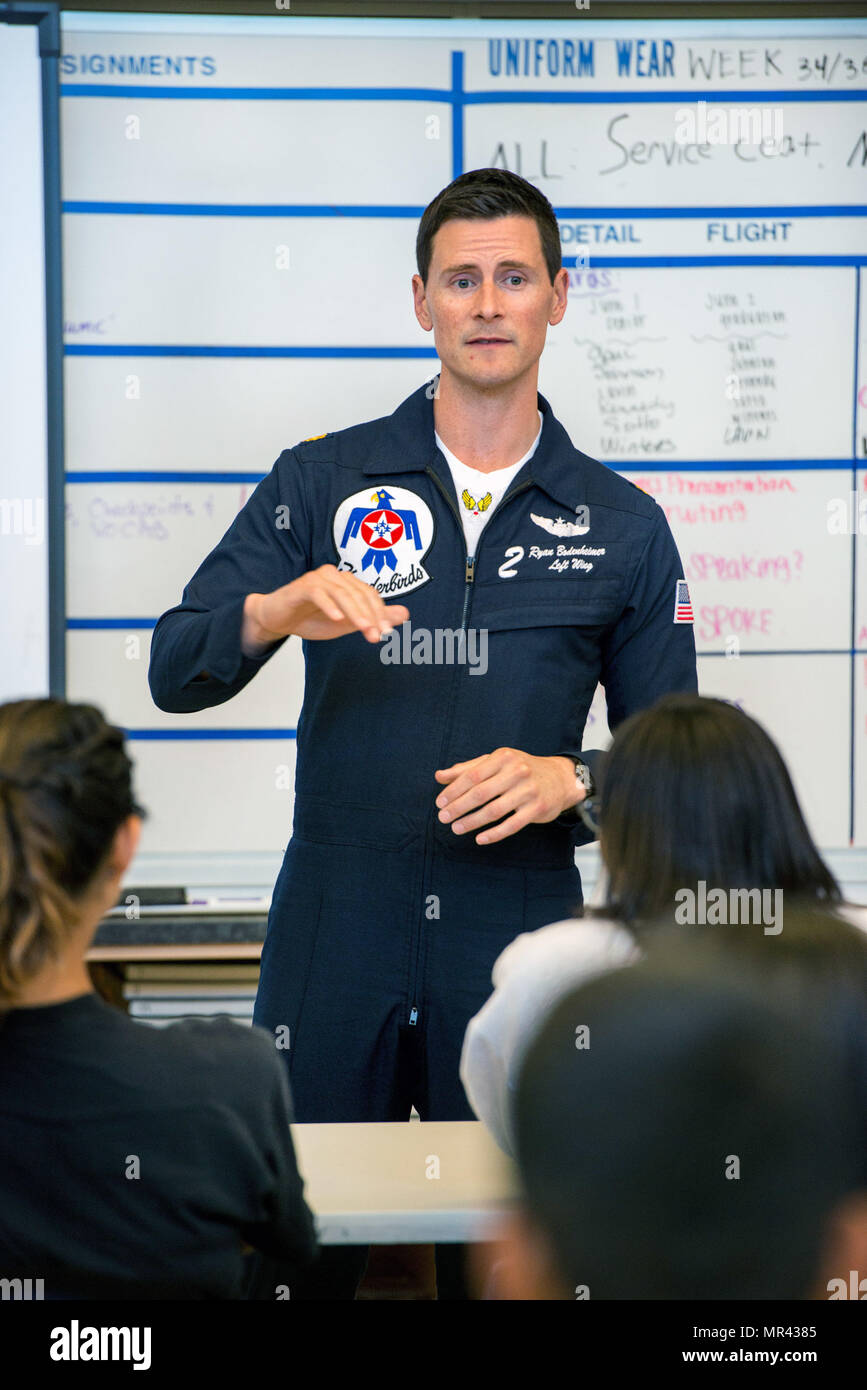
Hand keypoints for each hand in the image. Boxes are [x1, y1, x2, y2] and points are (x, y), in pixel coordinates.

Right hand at [242, 565, 408, 653]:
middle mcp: (334, 576)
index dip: (380, 613)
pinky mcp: (301, 587)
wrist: (277, 619)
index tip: (387, 633)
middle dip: (370, 616)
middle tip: (378, 636)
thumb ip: (373, 618)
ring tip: (365, 631)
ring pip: (342, 594)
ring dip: (355, 614)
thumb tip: (405, 615)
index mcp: (347, 582)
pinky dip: (329, 606)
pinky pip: (318, 594)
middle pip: (358, 594)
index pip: (370, 595)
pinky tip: (337, 620)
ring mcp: (317, 579)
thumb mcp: (347, 623)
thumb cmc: (310, 618)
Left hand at [434, 751, 582, 844]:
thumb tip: (439, 777)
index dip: (453, 791)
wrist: (560, 778)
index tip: (440, 803)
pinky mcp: (537, 809)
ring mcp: (528, 791)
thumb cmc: (520, 769)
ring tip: (456, 828)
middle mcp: (517, 772)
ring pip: (494, 811)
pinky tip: (479, 839)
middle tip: (443, 818)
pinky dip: (494, 834)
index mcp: (503, 757)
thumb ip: (467, 769)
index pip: (472, 776)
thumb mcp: (495, 762)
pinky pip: (511, 825)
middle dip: (458, 807)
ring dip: (472, 822)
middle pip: (480, 793)